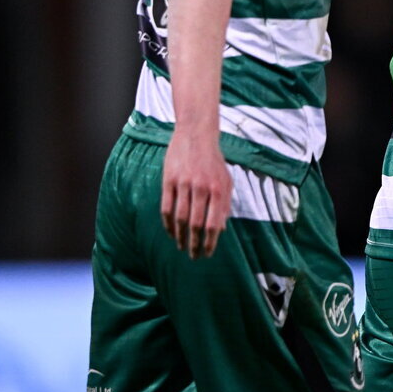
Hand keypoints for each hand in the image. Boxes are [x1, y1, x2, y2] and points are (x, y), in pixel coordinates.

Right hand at [160, 130, 232, 257]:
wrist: (196, 135)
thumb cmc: (213, 161)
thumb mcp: (226, 180)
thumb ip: (225, 204)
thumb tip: (222, 229)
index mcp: (218, 189)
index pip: (214, 223)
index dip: (210, 242)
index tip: (207, 254)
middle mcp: (202, 187)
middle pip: (196, 224)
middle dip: (194, 244)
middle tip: (193, 256)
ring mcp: (184, 183)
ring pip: (179, 218)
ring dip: (180, 237)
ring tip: (180, 247)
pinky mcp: (169, 180)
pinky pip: (166, 208)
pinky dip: (167, 224)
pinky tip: (170, 233)